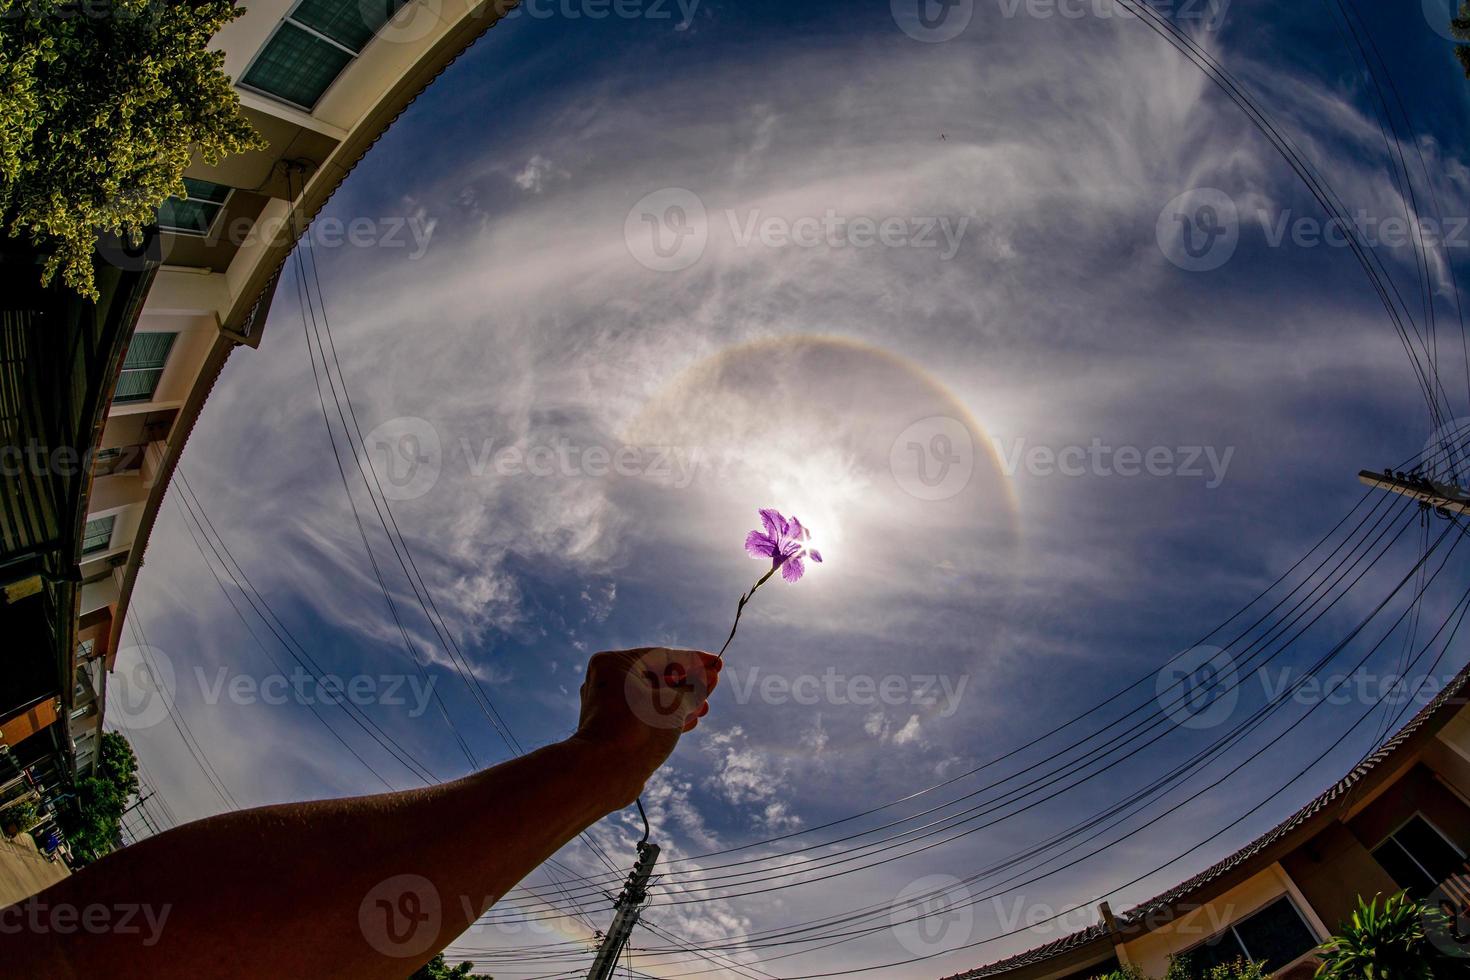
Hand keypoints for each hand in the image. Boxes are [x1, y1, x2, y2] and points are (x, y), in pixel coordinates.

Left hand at [571, 648, 720, 804]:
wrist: (605, 774)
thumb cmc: (639, 730)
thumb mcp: (675, 705)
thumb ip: (695, 689)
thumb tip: (709, 678)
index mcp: (615, 663)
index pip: (663, 656)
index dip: (695, 660)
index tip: (717, 663)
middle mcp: (606, 681)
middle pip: (657, 676)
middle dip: (688, 683)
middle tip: (713, 685)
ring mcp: (607, 706)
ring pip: (652, 698)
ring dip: (680, 702)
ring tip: (704, 707)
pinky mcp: (612, 729)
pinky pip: (644, 715)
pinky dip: (666, 717)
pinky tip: (689, 721)